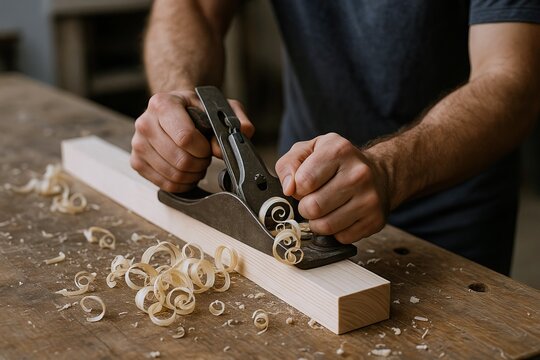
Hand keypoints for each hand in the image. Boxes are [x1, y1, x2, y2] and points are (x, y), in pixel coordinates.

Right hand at [130, 90, 253, 191]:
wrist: (174, 112)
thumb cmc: (196, 110)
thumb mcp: (219, 106)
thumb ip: (235, 118)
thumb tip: (244, 132)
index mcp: (162, 103)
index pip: (185, 137)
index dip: (204, 149)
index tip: (208, 147)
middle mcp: (145, 122)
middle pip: (180, 159)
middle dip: (200, 163)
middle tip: (204, 156)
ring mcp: (137, 144)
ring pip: (173, 175)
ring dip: (192, 174)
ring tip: (196, 162)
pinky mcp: (137, 162)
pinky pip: (165, 184)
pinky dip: (182, 183)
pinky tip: (187, 171)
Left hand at [275, 133, 388, 243]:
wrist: (377, 173)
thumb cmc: (337, 163)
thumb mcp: (309, 150)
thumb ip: (289, 164)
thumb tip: (288, 188)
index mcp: (339, 151)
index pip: (303, 182)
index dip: (297, 189)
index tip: (304, 186)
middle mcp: (358, 174)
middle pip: (313, 207)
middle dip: (305, 208)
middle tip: (312, 200)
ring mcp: (369, 198)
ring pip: (326, 226)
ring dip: (317, 222)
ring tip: (324, 210)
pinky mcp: (375, 220)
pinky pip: (341, 238)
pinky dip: (335, 231)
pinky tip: (340, 216)